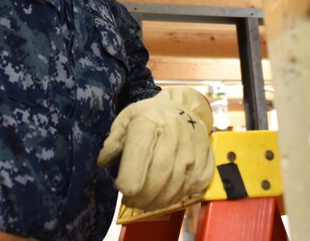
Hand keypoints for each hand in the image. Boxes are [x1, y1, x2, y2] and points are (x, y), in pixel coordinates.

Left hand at [97, 87, 214, 210]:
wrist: (183, 108)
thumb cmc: (149, 116)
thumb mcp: (125, 119)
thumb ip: (113, 141)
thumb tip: (104, 162)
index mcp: (148, 123)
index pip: (138, 158)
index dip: (127, 181)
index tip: (121, 188)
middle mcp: (174, 136)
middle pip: (157, 179)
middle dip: (140, 197)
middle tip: (131, 200)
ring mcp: (193, 150)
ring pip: (173, 188)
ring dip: (156, 202)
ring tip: (145, 200)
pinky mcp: (205, 163)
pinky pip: (189, 190)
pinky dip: (174, 198)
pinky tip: (164, 195)